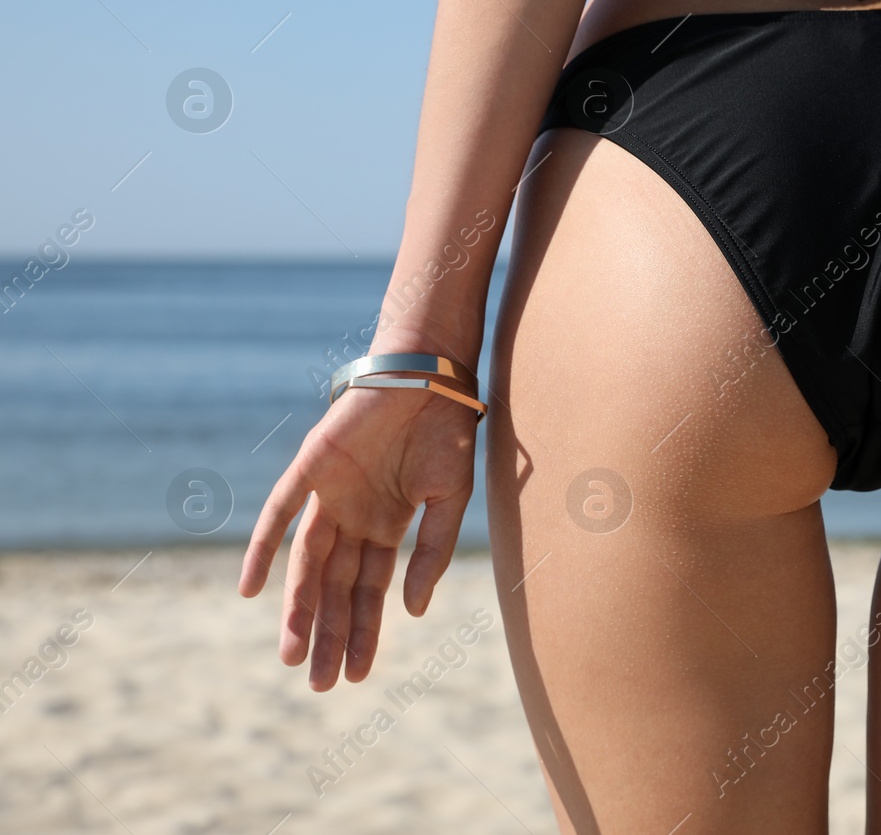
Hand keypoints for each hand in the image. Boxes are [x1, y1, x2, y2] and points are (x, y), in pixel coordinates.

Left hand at [238, 352, 477, 690]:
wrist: (431, 376)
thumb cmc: (447, 434)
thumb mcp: (450, 502)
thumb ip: (432, 554)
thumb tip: (414, 610)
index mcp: (388, 526)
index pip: (370, 591)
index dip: (364, 632)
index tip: (357, 675)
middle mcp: (353, 517)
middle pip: (335, 588)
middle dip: (329, 635)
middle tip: (319, 684)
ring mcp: (329, 494)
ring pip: (306, 563)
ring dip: (298, 608)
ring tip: (293, 653)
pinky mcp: (310, 467)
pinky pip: (279, 513)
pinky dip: (261, 550)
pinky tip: (249, 590)